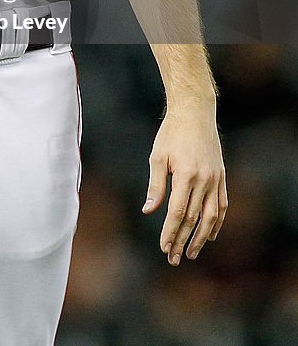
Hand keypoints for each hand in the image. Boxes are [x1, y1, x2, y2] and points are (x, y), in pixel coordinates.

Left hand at [142, 104, 227, 265]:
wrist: (195, 113)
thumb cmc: (171, 134)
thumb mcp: (158, 157)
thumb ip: (156, 186)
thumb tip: (149, 211)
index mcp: (186, 175)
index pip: (179, 213)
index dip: (170, 232)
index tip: (163, 247)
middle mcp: (204, 180)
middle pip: (194, 219)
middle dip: (182, 240)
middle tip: (173, 258)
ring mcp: (215, 179)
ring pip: (211, 216)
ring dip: (201, 238)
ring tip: (191, 253)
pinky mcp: (221, 177)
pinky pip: (222, 205)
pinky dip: (217, 222)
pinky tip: (210, 234)